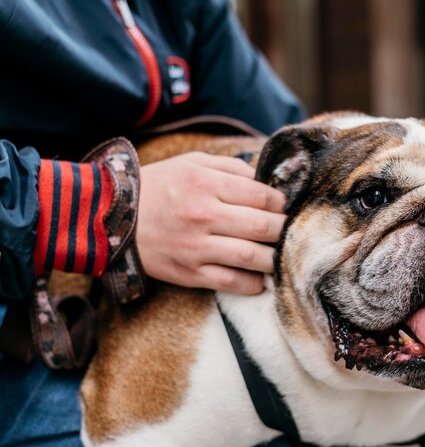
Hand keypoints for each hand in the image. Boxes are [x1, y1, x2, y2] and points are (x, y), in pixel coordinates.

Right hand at [136, 152, 285, 293]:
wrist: (112, 216)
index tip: (286, 208)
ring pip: (250, 256)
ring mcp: (196, 247)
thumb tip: (267, 182)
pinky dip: (252, 283)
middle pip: (262, 226)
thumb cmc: (160, 186)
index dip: (281, 204)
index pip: (262, 196)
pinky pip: (230, 281)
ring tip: (280, 256)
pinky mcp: (189, 272)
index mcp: (206, 184)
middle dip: (284, 231)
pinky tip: (260, 279)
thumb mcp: (193, 163)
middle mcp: (203, 215)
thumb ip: (232, 168)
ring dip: (273, 259)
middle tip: (290, 232)